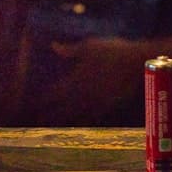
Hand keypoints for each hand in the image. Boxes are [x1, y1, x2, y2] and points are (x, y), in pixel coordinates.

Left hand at [27, 36, 149, 124]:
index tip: (33, 103)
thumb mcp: (90, 46)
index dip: (44, 99)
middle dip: (49, 113)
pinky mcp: (108, 105)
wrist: (137, 63)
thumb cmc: (113, 51)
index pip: (55, 92)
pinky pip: (91, 116)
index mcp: (77, 79)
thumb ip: (71, 50)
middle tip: (37, 120)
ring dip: (62, 119)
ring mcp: (96, 101)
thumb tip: (54, 47)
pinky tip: (76, 123)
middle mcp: (84, 94)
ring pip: (75, 114)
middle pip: (62, 107)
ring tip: (51, 125)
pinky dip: (81, 120)